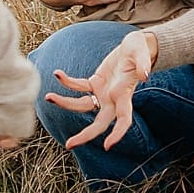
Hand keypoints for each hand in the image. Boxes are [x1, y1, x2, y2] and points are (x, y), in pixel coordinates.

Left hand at [45, 31, 155, 150]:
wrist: (133, 46)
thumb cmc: (139, 49)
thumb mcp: (141, 52)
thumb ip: (143, 63)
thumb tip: (145, 75)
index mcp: (124, 94)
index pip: (124, 119)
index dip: (118, 133)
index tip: (108, 145)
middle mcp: (113, 98)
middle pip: (99, 123)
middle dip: (85, 135)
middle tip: (68, 145)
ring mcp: (103, 92)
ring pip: (82, 105)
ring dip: (65, 103)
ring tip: (48, 97)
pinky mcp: (95, 82)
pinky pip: (79, 86)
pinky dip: (67, 82)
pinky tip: (58, 74)